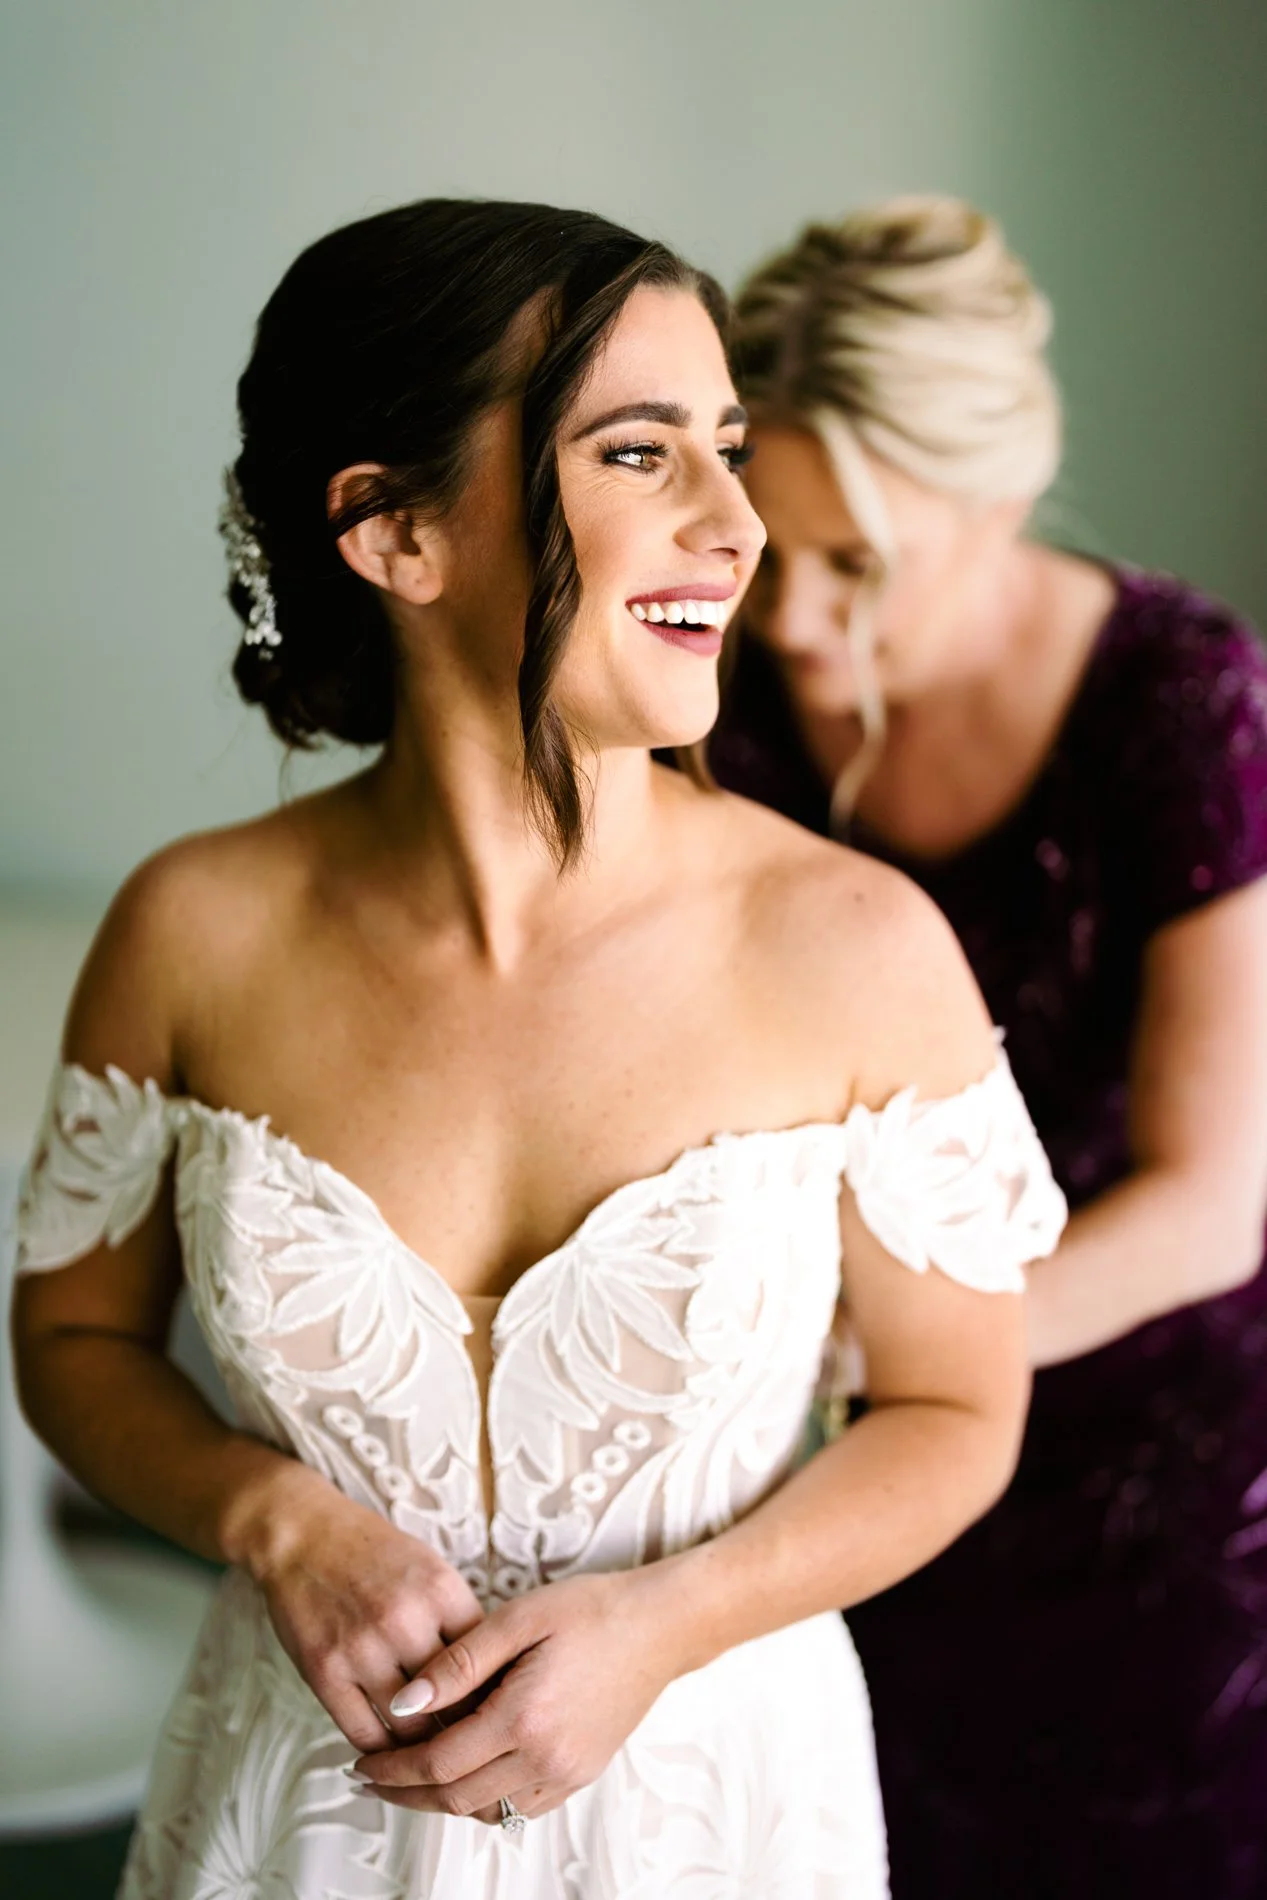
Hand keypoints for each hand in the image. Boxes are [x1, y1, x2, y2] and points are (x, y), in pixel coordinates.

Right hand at [240, 1465, 483, 1752]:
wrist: (301, 1535)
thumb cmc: (374, 1554)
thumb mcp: (430, 1569)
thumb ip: (458, 1620)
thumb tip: (493, 1679)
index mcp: (441, 1590)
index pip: (486, 1663)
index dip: (494, 1697)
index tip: (498, 1716)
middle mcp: (405, 1620)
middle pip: (453, 1702)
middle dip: (466, 1731)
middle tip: (471, 1749)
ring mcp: (362, 1648)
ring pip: (410, 1728)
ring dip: (423, 1750)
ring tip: (433, 1759)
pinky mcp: (324, 1672)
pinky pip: (363, 1733)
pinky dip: (381, 1752)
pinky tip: (390, 1754)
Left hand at [351, 1569, 678, 1821]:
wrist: (659, 1626)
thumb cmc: (591, 1610)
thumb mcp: (519, 1618)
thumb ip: (457, 1663)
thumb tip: (403, 1700)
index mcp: (524, 1718)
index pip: (439, 1762)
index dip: (393, 1767)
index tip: (361, 1761)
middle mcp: (546, 1758)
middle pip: (456, 1797)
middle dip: (406, 1792)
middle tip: (370, 1777)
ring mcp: (567, 1772)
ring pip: (486, 1810)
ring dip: (441, 1800)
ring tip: (408, 1776)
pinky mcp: (581, 1773)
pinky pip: (519, 1806)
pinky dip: (483, 1799)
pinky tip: (464, 1774)